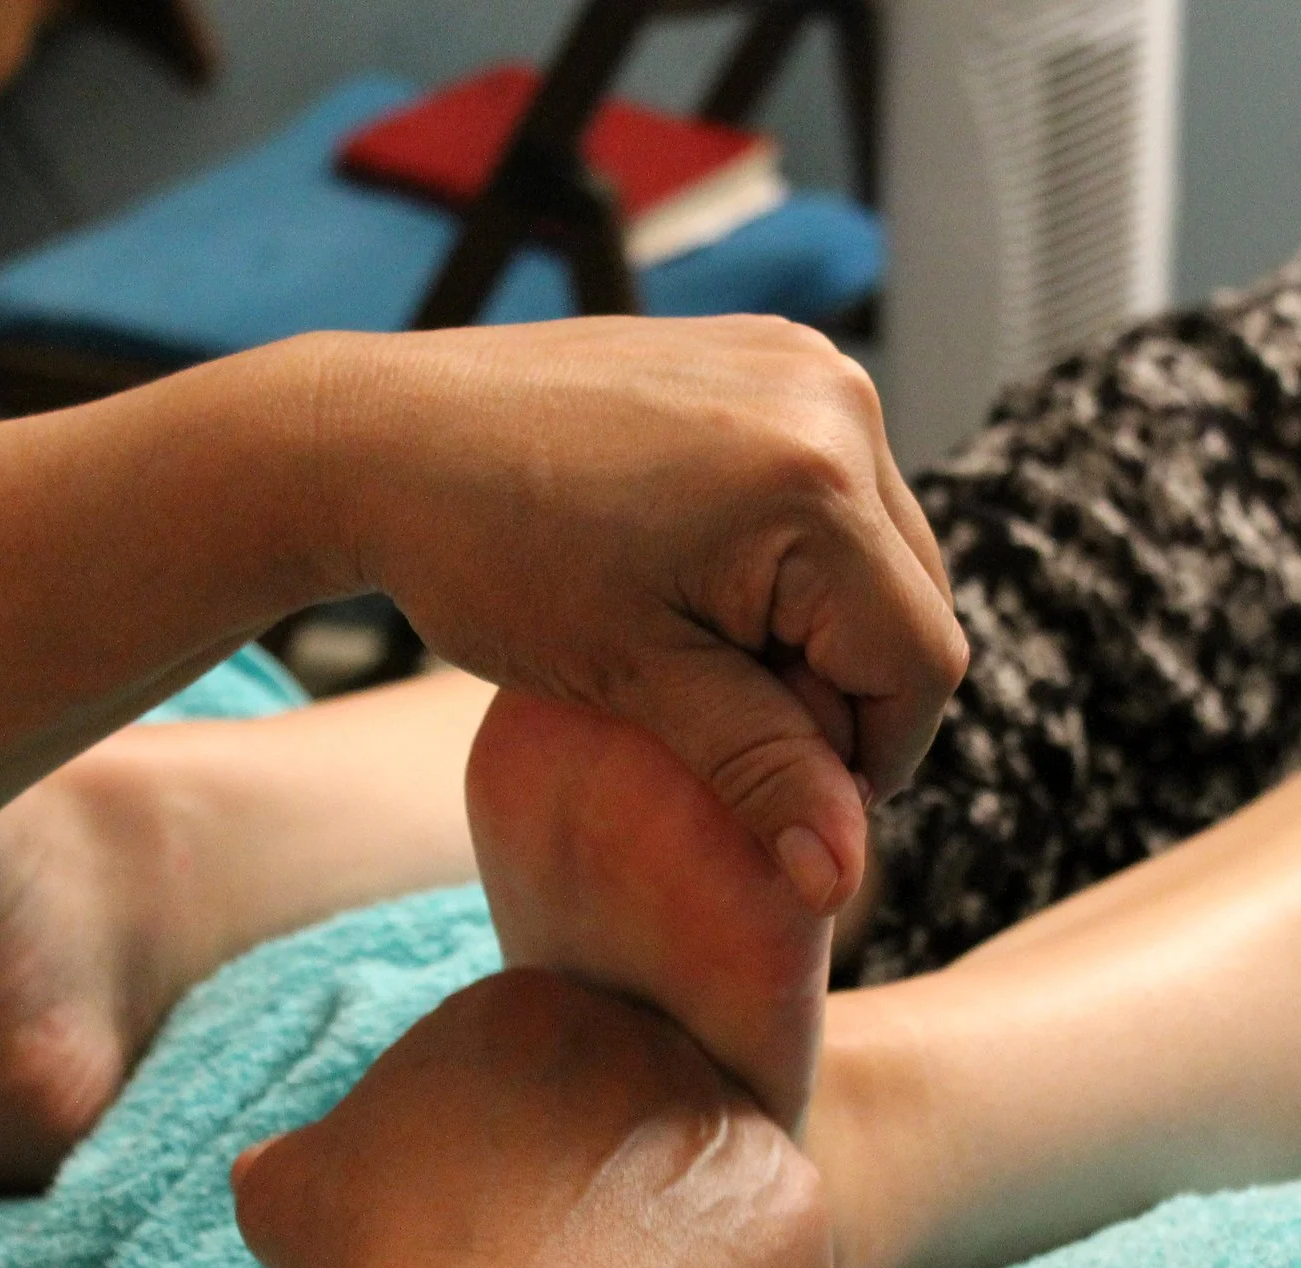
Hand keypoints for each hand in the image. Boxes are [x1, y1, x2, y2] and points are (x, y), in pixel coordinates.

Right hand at [231, 968, 836, 1267]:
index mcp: (530, 1008)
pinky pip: (772, 1264)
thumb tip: (278, 1168)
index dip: (504, 1171)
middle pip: (629, 1123)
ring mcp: (732, 1114)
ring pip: (702, 1192)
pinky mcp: (796, 1200)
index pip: (535, 1081)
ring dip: (664, 1253)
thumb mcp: (292, 1192)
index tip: (477, 1236)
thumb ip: (299, 1156)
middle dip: (594, 1200)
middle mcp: (648, 1033)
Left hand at [287, 316, 967, 913]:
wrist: (381, 436)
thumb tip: (841, 883)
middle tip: (725, 725)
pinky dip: (794, 554)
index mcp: (813, 487)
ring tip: (702, 650)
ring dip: (821, 623)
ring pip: (882, 549)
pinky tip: (698, 579)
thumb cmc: (487, 562)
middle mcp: (835, 403)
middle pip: (914, 603)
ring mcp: (805, 364)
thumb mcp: (635, 682)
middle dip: (843, 689)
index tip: (774, 796)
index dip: (865, 759)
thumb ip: (760, 772)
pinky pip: (834, 485)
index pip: (919, 665)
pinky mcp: (770, 351)